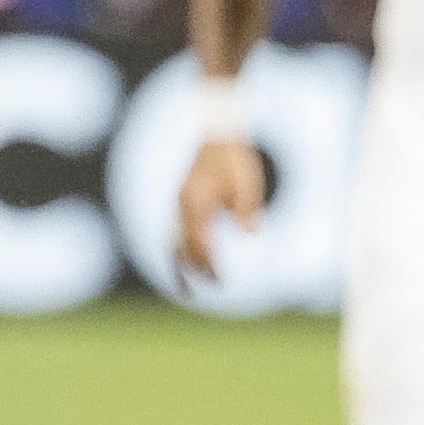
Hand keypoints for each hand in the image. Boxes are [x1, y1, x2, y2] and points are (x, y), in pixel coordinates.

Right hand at [176, 136, 264, 282]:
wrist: (217, 136)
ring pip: (172, 242)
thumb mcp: (247, 182)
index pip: (199, 243)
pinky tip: (187, 265)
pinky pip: (174, 233)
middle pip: (183, 247)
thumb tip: (251, 232)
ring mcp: (178, 205)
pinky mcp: (181, 204)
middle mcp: (181, 206)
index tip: (222, 281)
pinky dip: (178, 251)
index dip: (209, 265)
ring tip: (187, 288)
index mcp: (196, 202)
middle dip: (198, 269)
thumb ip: (247, 208)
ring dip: (181, 264)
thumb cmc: (234, 159)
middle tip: (216, 285)